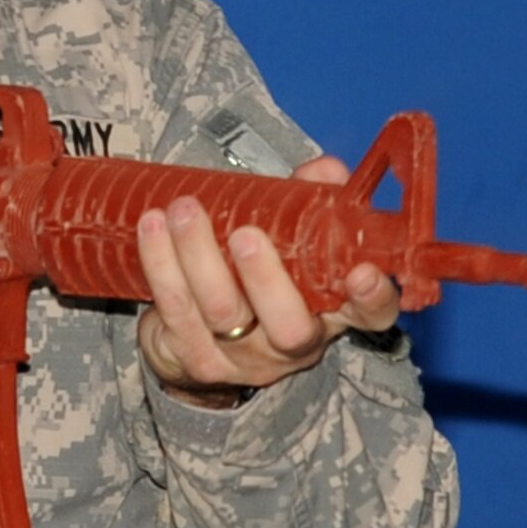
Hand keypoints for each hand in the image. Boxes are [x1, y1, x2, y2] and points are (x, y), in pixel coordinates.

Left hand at [134, 154, 400, 401]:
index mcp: (330, 313)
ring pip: (221, 312)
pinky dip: (161, 264)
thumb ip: (310, 203)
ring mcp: (242, 358)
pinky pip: (175, 308)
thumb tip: (325, 169)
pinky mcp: (195, 358)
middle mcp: (292, 344)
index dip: (374, 298)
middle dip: (267, 279)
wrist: (200, 339)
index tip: (362, 272)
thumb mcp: (292, 241)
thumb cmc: (256, 277)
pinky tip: (152, 227)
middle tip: (245, 234)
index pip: (371, 317)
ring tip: (183, 210)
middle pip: (289, 327)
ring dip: (198, 255)